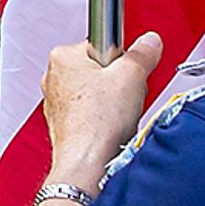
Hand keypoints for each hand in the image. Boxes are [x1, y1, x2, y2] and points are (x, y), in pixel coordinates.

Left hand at [39, 29, 165, 193]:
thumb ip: (142, 53)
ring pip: (97, 93)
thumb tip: (150, 42)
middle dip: (118, 82)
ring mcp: (57, 102)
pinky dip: (103, 120)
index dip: (123, 60)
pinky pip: (91, 114)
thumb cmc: (97, 123)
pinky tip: (110, 129)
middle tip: (125, 96)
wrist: (86, 163)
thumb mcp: (131, 76)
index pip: (103, 45)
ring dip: (112, 103)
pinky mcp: (64, 124)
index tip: (129, 72)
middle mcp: (54, 77)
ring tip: (117, 115)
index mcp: (63, 56)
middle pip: (100, 69)